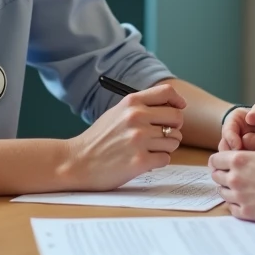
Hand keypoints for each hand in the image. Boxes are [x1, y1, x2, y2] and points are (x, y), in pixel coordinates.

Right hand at [64, 82, 185, 190]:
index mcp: (131, 102)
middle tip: (163, 135)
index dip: (177, 102)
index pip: (168, 93)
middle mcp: (137, 117)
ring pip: (174, 140)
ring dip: (166, 147)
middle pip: (177, 117)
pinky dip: (158, 161)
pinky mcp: (140, 161)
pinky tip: (144, 160)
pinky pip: (166, 158)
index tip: (178, 109)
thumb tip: (173, 107)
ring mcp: (139, 139)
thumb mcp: (117, 113)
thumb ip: (141, 107)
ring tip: (149, 149)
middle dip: (174, 128)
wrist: (76, 162)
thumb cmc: (98, 139)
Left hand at [209, 104, 254, 225]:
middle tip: (235, 169)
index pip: (215, 158)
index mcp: (241, 160)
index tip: (230, 156)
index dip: (221, 156)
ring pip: (222, 192)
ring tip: (241, 183)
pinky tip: (246, 198)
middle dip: (222, 171)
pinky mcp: (247, 214)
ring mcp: (240, 198)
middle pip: (216, 175)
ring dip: (227, 187)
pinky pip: (231, 208)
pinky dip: (235, 203)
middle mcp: (236, 179)